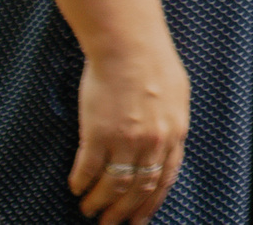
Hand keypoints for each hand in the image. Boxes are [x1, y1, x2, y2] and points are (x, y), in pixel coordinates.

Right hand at [71, 40, 189, 221]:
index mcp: (174, 133)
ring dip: (99, 203)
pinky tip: (75, 187)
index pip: (164, 180)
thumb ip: (171, 124)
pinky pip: (87, 170)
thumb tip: (167, 144)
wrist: (129, 45)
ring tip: (89, 210)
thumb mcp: (176, 96)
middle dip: (123, 212)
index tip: (138, 219)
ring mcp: (125, 140)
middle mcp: (153, 142)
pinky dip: (80, 183)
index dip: (150, 204)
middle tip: (110, 224)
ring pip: (113, 186)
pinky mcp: (98, 134)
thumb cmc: (152, 63)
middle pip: (139, 189)